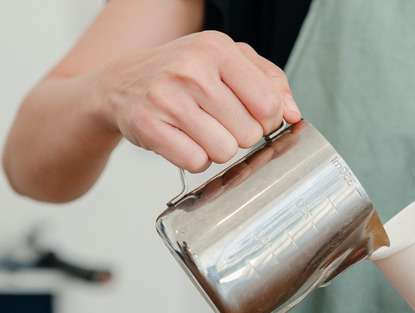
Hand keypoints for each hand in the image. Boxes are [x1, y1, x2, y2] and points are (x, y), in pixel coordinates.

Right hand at [93, 31, 301, 171]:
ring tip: (201, 129)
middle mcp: (192, 70)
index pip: (268, 104)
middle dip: (240, 135)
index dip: (268, 120)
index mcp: (218, 48)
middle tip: (219, 121)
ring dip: (218, 149)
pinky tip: (184, 139)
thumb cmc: (184, 72)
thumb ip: (270, 81)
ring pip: (224, 151)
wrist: (121, 83)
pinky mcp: (148, 125)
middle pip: (248, 133)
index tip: (253, 116)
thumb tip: (293, 114)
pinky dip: (195, 159)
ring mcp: (167, 98)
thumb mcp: (230, 61)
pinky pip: (195, 162)